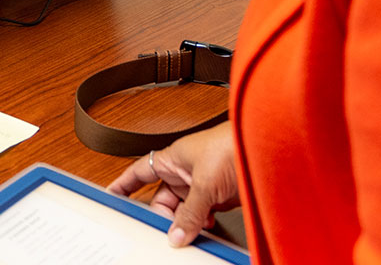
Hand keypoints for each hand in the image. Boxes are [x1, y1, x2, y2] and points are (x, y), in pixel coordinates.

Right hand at [107, 123, 239, 247]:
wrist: (270, 149)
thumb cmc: (234, 146)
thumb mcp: (204, 183)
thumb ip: (189, 213)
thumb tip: (176, 234)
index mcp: (172, 158)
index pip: (139, 172)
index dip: (123, 184)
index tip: (110, 196)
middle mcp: (185, 171)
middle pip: (162, 200)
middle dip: (162, 216)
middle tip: (163, 232)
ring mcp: (202, 184)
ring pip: (183, 210)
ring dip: (185, 224)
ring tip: (188, 233)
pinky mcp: (219, 196)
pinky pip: (202, 215)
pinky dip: (201, 225)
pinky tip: (205, 229)